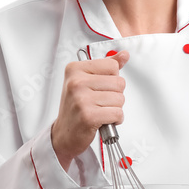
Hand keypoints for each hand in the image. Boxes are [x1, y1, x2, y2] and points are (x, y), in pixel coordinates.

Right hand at [51, 51, 129, 170]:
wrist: (64, 134)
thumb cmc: (76, 107)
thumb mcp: (87, 81)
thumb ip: (107, 67)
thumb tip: (124, 54)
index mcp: (75, 69)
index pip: (112, 66)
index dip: (112, 79)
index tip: (99, 87)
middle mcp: (76, 82)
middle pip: (119, 82)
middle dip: (115, 95)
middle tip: (100, 102)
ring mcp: (81, 99)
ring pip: (120, 99)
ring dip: (115, 108)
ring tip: (101, 111)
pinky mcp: (88, 116)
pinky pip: (118, 113)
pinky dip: (116, 119)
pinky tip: (104, 120)